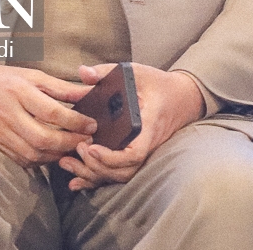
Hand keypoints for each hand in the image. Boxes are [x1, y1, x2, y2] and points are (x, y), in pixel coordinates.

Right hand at [0, 64, 95, 166]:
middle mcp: (8, 114)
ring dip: (57, 154)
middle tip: (87, 140)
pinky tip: (54, 154)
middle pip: (42, 137)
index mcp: (19, 92)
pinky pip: (21, 159)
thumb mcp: (32, 75)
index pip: (51, 111)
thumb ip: (61, 87)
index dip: (75, 121)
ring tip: (75, 149)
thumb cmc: (2, 79)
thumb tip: (88, 93)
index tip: (92, 124)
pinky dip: (41, 160)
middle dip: (69, 142)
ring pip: (32, 152)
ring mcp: (0, 133)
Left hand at [59, 63, 205, 190]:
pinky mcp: (137, 155)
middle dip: (97, 167)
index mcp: (149, 126)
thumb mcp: (137, 73)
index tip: (91, 148)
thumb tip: (82, 72)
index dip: (111, 157)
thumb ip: (108, 71)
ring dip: (93, 175)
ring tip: (68, 163)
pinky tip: (77, 180)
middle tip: (77, 150)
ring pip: (121, 176)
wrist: (183, 97)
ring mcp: (144, 152)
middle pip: (124, 171)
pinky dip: (97, 180)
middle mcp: (147, 144)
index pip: (135, 153)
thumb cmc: (160, 84)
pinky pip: (118, 174)